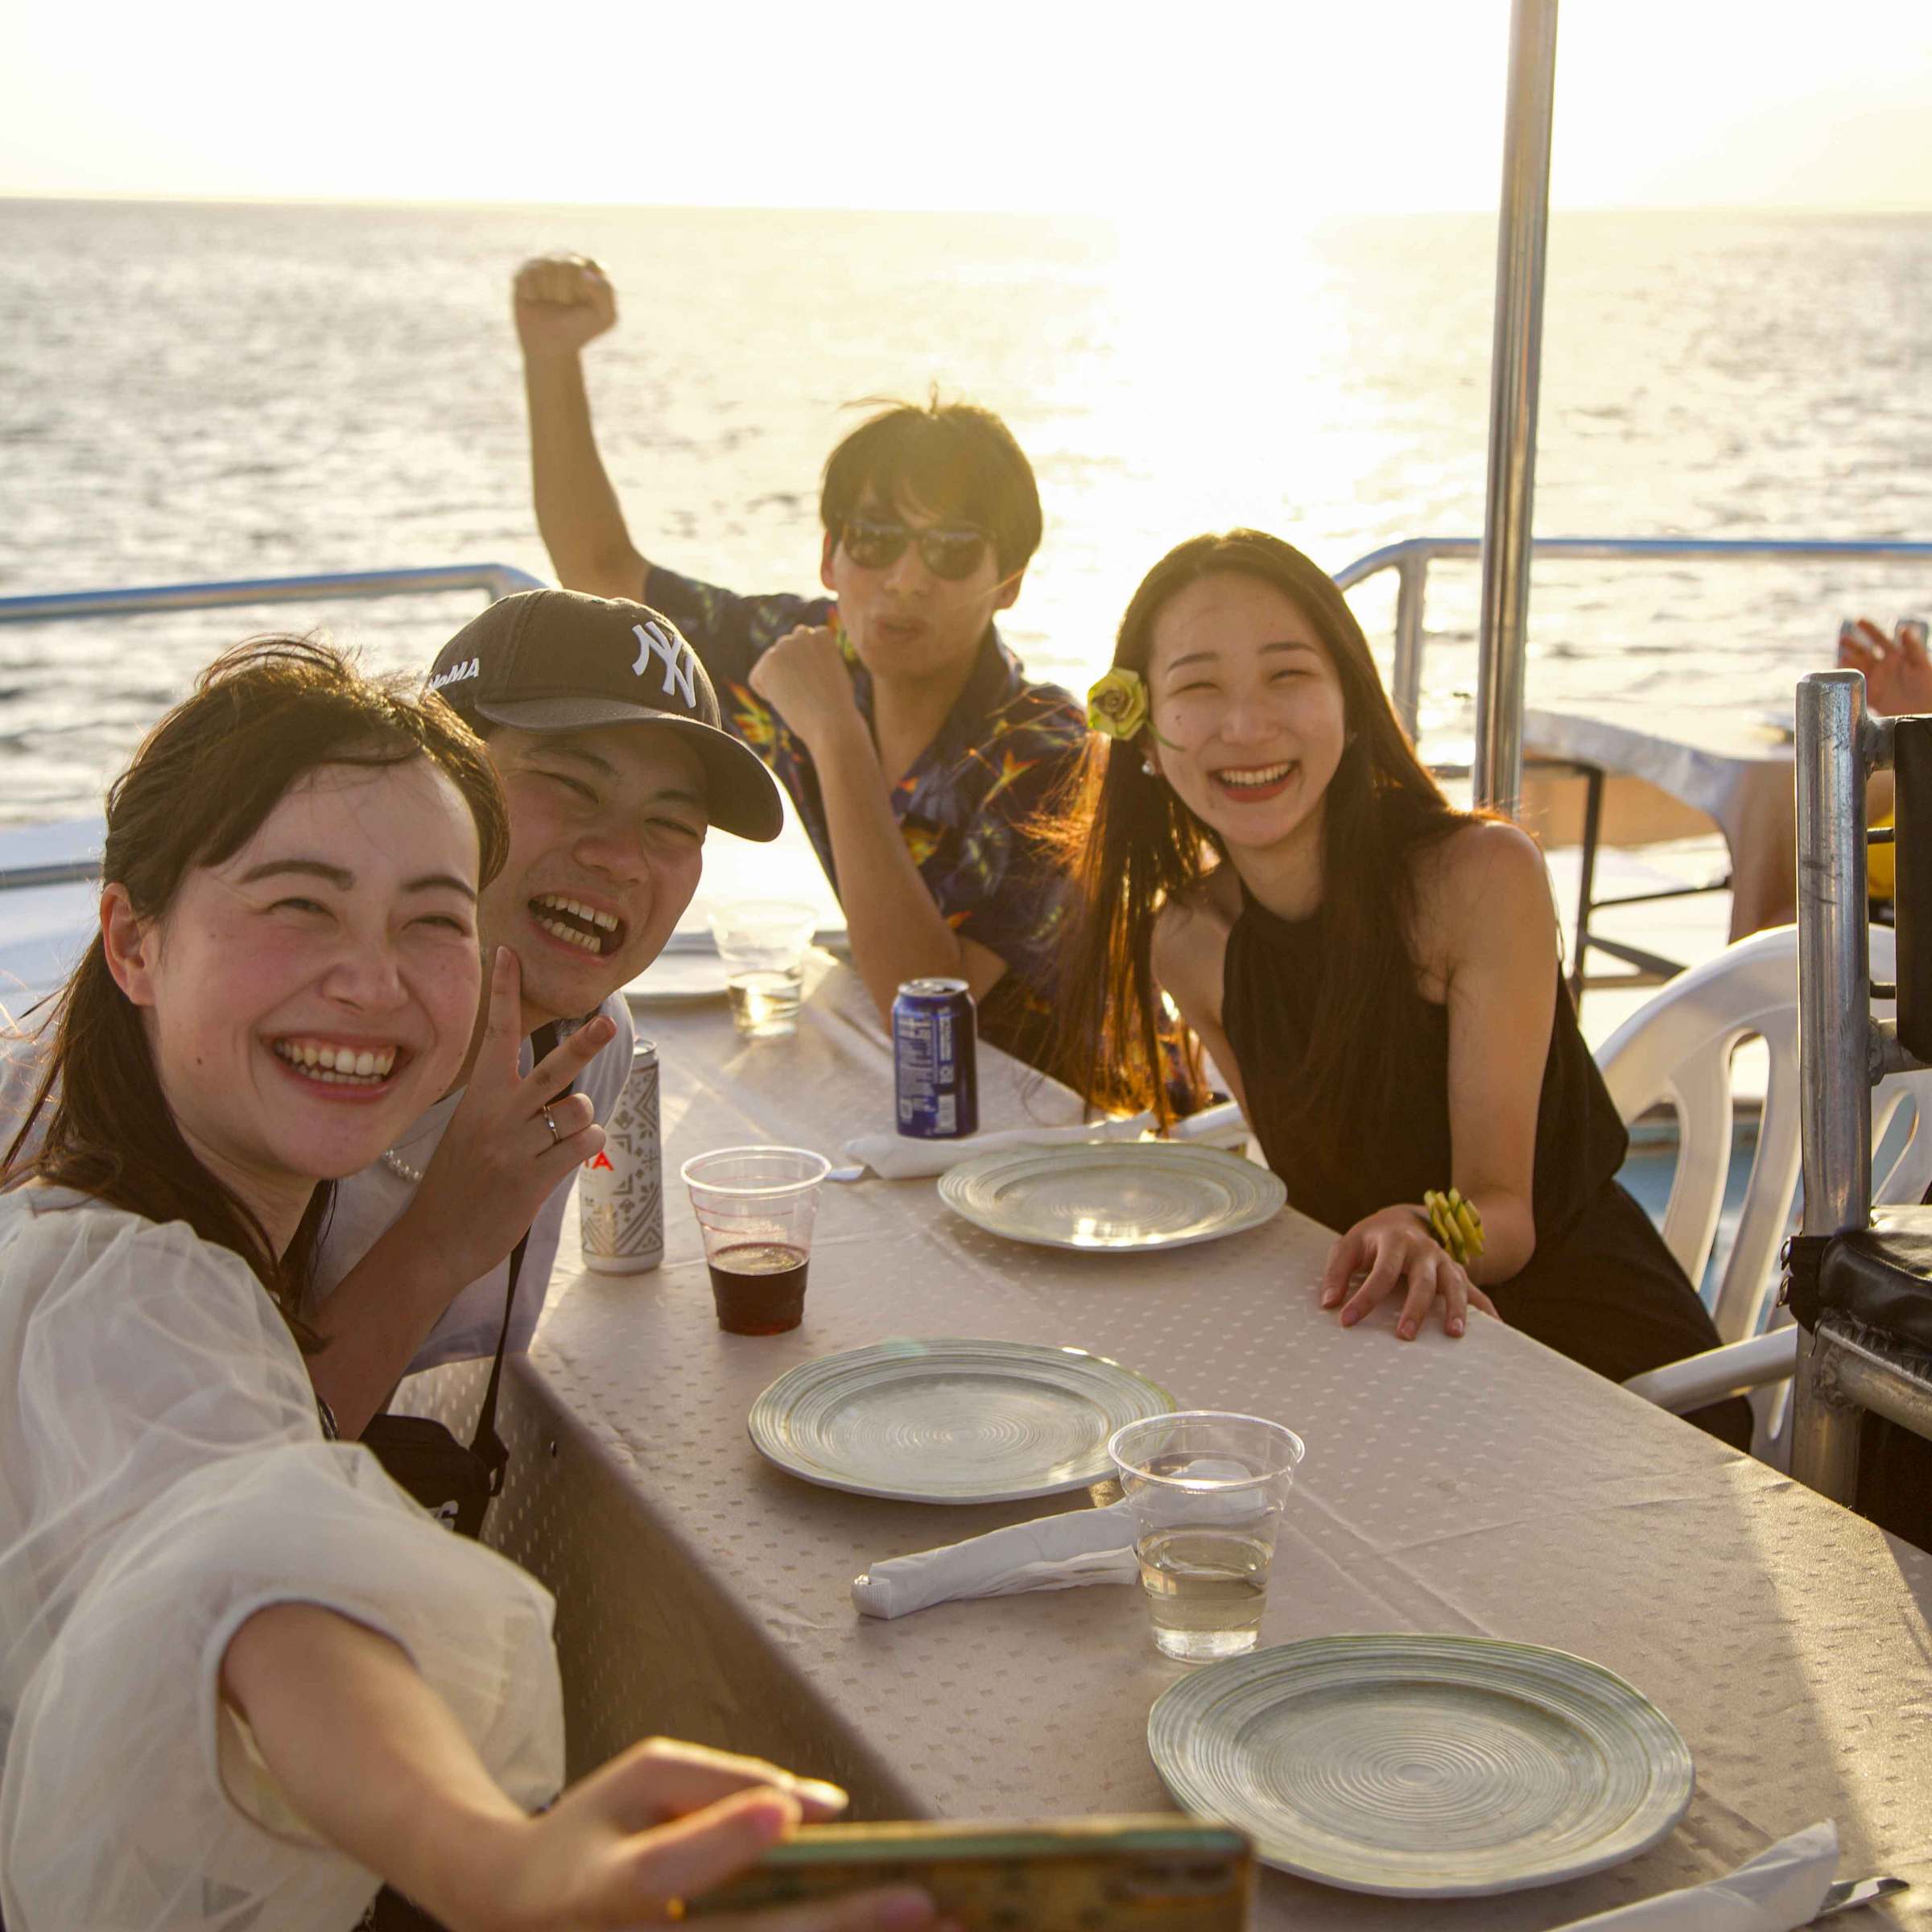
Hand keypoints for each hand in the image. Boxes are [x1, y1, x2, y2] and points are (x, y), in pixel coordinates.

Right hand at [405, 947, 613, 1296]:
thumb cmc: (458, 1181)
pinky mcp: (533, 1179)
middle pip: (552, 1069)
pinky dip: (588, 1144)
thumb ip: (505, 1100)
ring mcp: (515, 1148)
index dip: (504, 991)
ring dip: (583, 1118)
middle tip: (606, 1020)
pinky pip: (583, 1144)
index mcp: (478, 1097)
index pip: (495, 1033)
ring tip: (561, 1136)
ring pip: (578, 1108)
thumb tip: (557, 1081)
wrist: (436, 1240)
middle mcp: (497, 1116)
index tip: (508, 952)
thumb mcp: (470, 1128)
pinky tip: (570, 1155)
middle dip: (584, 1043)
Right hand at [442, 1738, 941, 1931]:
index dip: (723, 1841)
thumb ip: (723, 1781)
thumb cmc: (592, 1832)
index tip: (782, 1816)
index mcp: (603, 1884)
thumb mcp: (639, 1779)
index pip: (668, 1866)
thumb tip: (819, 1809)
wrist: (511, 1917)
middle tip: (924, 1902)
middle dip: (838, 1928)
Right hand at [514, 253, 617, 360]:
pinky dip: (533, 294)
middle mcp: (567, 260)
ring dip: (549, 293)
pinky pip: (528, 275)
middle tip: (565, 305)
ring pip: (547, 267)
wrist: (552, 347)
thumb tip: (583, 274)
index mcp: (590, 267)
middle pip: (568, 264)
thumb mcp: (605, 317)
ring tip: (551, 303)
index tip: (584, 304)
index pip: (590, 265)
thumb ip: (605, 292)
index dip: (586, 290)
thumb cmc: (580, 329)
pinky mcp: (524, 272)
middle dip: (567, 292)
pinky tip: (535, 301)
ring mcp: (545, 264)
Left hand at [747, 624, 865, 753]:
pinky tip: (786, 701)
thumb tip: (797, 663)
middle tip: (806, 693)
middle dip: (790, 670)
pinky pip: (756, 679)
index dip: (808, 669)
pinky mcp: (768, 663)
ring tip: (797, 697)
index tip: (819, 685)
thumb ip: (817, 660)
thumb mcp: (833, 674)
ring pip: (770, 664)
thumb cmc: (836, 706)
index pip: (803, 646)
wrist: (832, 721)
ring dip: (778, 680)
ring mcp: (784, 646)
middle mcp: (802, 634)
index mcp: (822, 634)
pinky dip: (766, 694)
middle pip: (785, 651)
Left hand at [1319, 1205, 1500, 1340]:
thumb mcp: (1349, 1246)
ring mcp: (1445, 1262)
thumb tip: (1328, 1303)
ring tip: (1454, 1334)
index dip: (1363, 1298)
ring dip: (1456, 1309)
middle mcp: (1424, 1250)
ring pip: (1455, 1285)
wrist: (1405, 1221)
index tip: (1346, 1321)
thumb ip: (1337, 1272)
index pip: (1379, 1273)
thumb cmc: (1372, 1240)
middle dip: (1414, 1309)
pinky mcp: (1458, 1274)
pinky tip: (1497, 1330)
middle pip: (1422, 1281)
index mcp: (1395, 1241)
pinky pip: (1477, 1292)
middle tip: (1404, 1336)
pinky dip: (1487, 1310)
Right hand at [1837, 616, 1931, 717]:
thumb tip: (1904, 628)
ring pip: (1857, 667)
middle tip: (1843, 639)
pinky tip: (1839, 675)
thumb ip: (1913, 648)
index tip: (1858, 621)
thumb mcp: (1922, 666)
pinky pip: (1855, 685)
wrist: (1922, 713)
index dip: (1869, 630)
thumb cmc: (1928, 689)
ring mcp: (1876, 681)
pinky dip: (1846, 679)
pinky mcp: (1871, 696)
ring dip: (1848, 661)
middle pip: (1865, 652)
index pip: (1880, 639)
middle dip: (1853, 644)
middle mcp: (1884, 667)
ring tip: (1842, 656)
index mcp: (1896, 657)